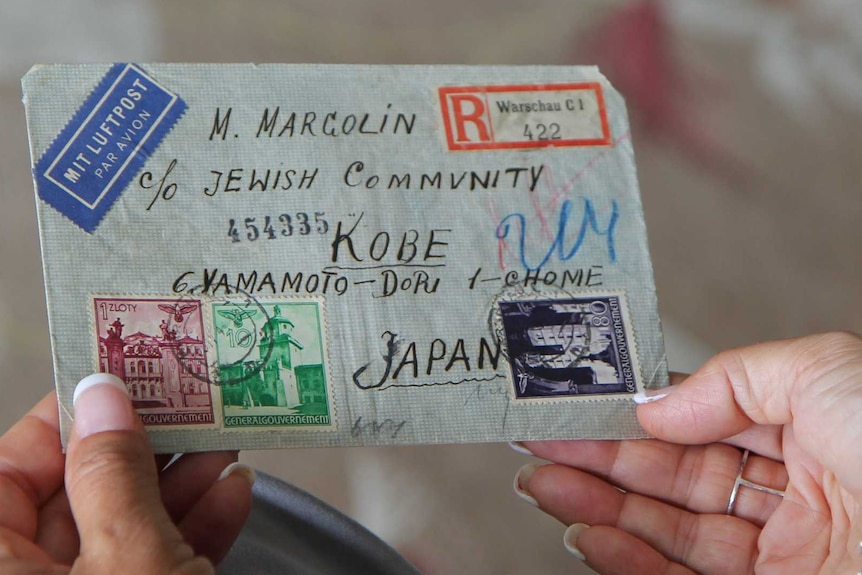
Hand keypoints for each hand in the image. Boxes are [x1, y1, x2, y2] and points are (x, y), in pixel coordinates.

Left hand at [0, 374, 252, 573]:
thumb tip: (103, 399)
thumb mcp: (132, 560)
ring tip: (221, 444)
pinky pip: (152, 568)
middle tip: (182, 409)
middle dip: (140, 453)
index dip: (62, 425)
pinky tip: (230, 495)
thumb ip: (114, 477)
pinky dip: (192, 533)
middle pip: (74, 501)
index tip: (114, 387)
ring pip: (121, 535)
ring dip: (180, 487)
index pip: (6, 477)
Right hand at [514, 332, 861, 573]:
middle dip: (598, 461)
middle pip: (672, 477)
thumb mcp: (821, 368)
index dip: (631, 417)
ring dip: (598, 508)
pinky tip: (588, 534)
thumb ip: (730, 380)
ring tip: (542, 486)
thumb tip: (655, 405)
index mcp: (808, 431)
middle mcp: (792, 493)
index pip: (697, 424)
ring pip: (668, 530)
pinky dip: (628, 558)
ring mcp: (782, 556)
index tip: (575, 409)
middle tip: (537, 448)